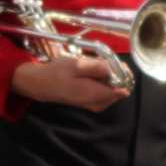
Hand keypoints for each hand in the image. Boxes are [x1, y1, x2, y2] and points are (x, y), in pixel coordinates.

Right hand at [9, 53, 129, 110]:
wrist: (42, 84)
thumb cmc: (58, 73)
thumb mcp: (78, 64)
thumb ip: (98, 67)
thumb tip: (115, 69)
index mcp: (96, 95)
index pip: (123, 88)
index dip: (123, 73)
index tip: (115, 62)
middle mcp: (98, 103)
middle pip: (120, 88)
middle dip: (116, 73)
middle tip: (103, 61)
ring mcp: (95, 104)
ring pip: (113, 89)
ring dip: (109, 76)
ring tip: (95, 65)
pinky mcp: (91, 102)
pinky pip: (105, 90)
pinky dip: (102, 80)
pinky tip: (91, 72)